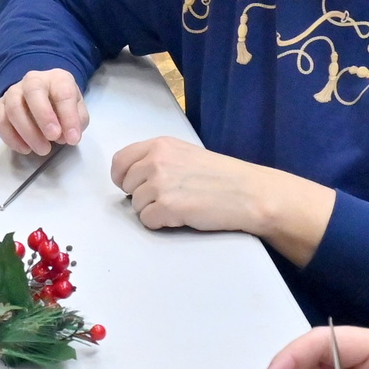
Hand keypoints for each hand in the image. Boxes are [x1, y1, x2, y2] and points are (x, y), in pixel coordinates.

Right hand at [0, 68, 89, 155]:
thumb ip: (77, 121)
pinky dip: (11, 137)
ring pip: (13, 107)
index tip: (73, 139)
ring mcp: (14, 91)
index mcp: (57, 78)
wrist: (44, 97)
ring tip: (42, 149)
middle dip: (43, 116)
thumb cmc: (62, 105)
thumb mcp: (78, 110)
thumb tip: (66, 136)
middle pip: (33, 91)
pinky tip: (25, 149)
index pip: (63, 93)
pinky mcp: (1, 105)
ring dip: (27, 131)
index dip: (69, 117)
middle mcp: (34, 80)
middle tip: (53, 137)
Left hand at [111, 137, 331, 255]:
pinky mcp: (168, 207)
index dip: (122, 177)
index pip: (120, 161)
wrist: (248, 193)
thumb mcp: (185, 154)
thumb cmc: (221, 176)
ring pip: (136, 206)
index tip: (132, 186)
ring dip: (153, 210)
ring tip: (179, 206)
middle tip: (168, 198)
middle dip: (141, 195)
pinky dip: (161, 223)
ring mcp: (160, 184)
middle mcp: (156, 161)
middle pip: (127, 186)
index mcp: (160, 145)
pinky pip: (147, 221)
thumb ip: (158, 159)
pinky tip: (181, 216)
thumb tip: (133, 176)